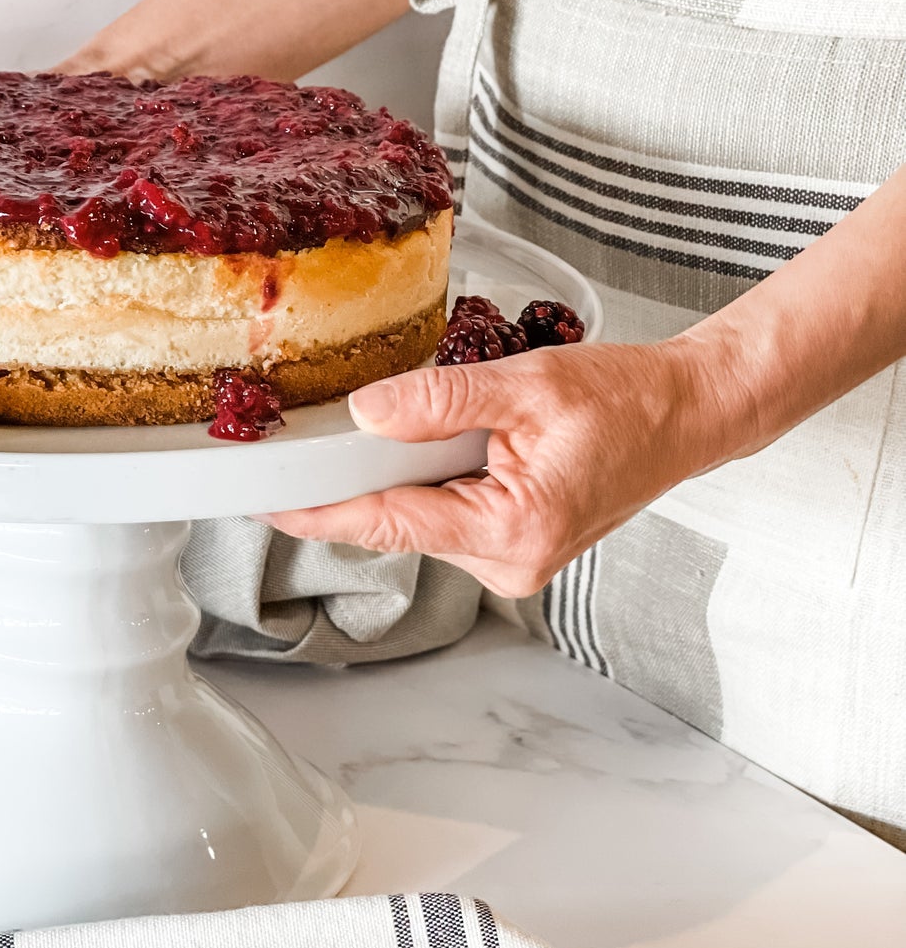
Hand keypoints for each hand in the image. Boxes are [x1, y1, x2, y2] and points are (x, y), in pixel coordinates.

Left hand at [264, 339, 740, 597]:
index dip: (317, 512)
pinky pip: (449, 514)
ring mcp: (511, 564)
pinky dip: (438, 480)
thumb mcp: (525, 384)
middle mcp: (507, 564)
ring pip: (421, 517)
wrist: (687, 414)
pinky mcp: (513, 549)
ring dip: (412, 472)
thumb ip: (439, 400)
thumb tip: (366, 414)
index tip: (261, 504)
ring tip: (460, 421)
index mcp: (510, 530)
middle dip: (367, 474)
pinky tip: (463, 443)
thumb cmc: (627, 401)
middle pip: (397, 521)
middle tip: (351, 423)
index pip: (385, 523)